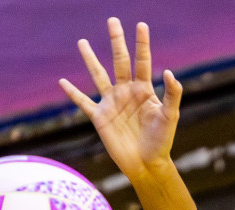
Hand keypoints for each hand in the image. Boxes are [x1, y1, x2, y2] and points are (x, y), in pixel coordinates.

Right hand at [59, 18, 181, 184]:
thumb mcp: (170, 116)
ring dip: (90, 59)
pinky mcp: (100, 117)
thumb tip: (168, 71)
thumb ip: (171, 94)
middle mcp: (126, 92)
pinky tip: (63, 82)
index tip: (141, 24)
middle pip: (120, 61)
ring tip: (82, 41)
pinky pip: (83, 103)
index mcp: (144, 89)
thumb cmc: (162, 141)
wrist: (147, 164)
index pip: (142, 61)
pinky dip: (73, 93)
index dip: (142, 43)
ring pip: (98, 75)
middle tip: (112, 21)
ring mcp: (111, 103)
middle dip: (116, 41)